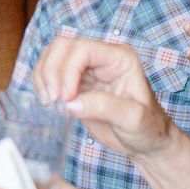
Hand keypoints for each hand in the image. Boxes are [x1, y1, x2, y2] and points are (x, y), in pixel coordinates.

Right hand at [34, 36, 173, 157]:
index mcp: (119, 58)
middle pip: (62, 47)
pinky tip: (49, 102)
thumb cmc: (147, 128)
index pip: (83, 49)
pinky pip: (49, 73)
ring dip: (43, 77)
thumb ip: (104, 108)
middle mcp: (100, 58)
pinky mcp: (73, 82)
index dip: (68, 70)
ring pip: (52, 56)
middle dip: (52, 72)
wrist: (145, 142)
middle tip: (52, 100)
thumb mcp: (133, 119)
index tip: (66, 97)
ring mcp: (85, 69)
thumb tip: (71, 103)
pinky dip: (42, 85)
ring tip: (50, 102)